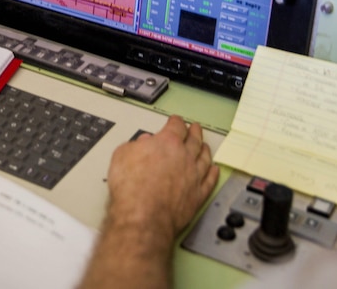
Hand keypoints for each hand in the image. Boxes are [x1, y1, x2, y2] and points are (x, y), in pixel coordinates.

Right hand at [106, 115, 218, 243]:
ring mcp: (193, 177)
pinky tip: (214, 171)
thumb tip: (141, 144)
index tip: (176, 120)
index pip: (176, 126)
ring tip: (205, 147)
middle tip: (196, 128)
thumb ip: (134, 146)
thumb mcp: (122, 155)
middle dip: (195, 132)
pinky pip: (209, 182)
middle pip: (194, 140)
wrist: (143, 215)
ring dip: (205, 151)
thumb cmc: (131, 187)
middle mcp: (184, 157)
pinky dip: (213, 175)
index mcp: (167, 143)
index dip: (176, 121)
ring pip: (204, 160)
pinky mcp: (197, 196)